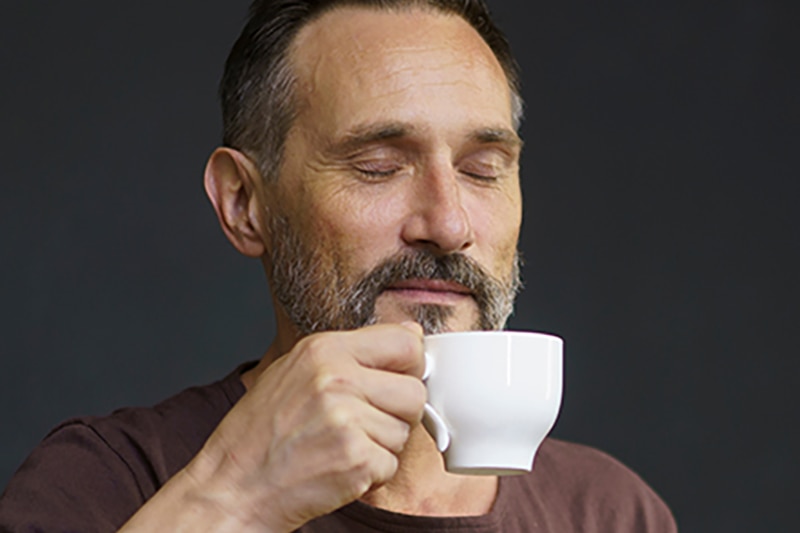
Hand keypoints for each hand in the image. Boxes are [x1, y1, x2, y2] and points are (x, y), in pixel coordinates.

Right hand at [181, 322, 426, 530]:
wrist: (233, 486)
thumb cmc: (262, 431)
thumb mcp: (297, 370)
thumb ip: (354, 352)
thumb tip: (412, 336)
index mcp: (324, 350)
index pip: (405, 343)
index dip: (410, 366)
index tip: (397, 381)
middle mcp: (337, 379)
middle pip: (414, 392)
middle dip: (398, 413)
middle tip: (363, 424)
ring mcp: (347, 420)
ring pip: (405, 431)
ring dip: (382, 445)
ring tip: (341, 446)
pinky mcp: (355, 460)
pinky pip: (392, 464)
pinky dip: (373, 474)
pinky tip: (339, 467)